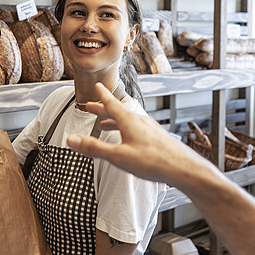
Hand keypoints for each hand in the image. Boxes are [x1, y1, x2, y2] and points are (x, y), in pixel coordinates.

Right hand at [66, 82, 214, 188]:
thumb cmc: (154, 161)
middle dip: (103, 109)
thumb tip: (71, 140)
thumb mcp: (118, 156)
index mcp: (129, 121)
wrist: (183, 168)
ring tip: (105, 125)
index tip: (97, 86)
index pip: (111, 104)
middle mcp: (140, 121)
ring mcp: (150, 129)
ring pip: (128, 121)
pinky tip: (128, 139)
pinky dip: (126, 129)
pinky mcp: (156, 138)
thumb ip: (94, 148)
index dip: (102, 96)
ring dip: (114, 121)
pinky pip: (137, 129)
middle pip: (118, 112)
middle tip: (92, 106)